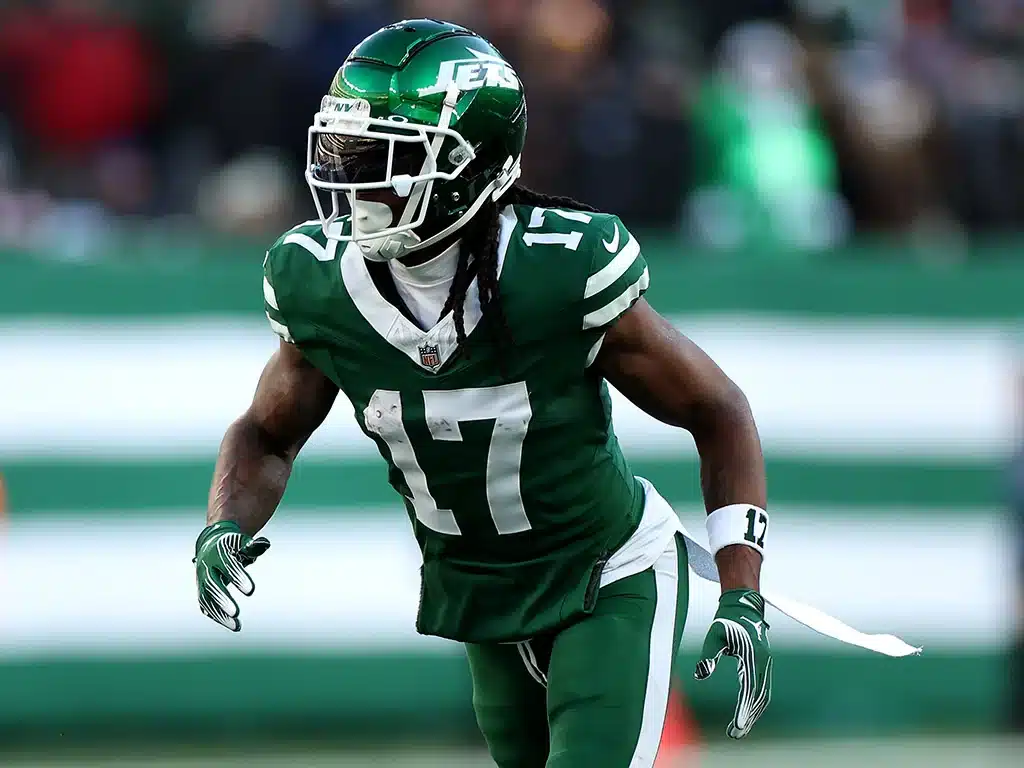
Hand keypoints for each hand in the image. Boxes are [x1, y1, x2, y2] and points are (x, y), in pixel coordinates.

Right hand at [194, 521, 270, 631]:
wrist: (211, 545)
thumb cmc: (233, 546)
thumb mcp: (242, 543)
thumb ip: (253, 547)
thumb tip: (264, 544)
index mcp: (217, 553)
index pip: (228, 566)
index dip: (238, 578)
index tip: (251, 591)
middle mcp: (206, 567)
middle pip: (211, 585)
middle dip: (222, 600)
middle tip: (236, 612)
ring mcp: (201, 580)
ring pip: (207, 599)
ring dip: (220, 614)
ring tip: (236, 626)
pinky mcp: (202, 590)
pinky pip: (207, 605)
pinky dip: (218, 616)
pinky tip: (232, 625)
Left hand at [694, 589, 772, 738]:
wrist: (743, 607)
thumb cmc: (727, 620)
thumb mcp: (714, 635)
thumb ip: (708, 655)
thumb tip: (700, 673)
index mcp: (753, 656)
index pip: (750, 689)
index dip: (744, 709)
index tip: (738, 725)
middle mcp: (763, 663)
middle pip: (759, 697)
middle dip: (748, 717)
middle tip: (735, 734)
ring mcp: (765, 665)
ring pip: (762, 695)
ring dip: (752, 713)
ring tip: (739, 729)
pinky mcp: (761, 665)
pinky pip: (761, 688)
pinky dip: (755, 703)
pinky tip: (746, 713)